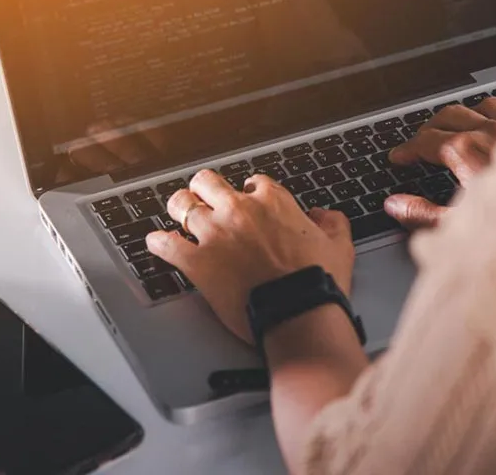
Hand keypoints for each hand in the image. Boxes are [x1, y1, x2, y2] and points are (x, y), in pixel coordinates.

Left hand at [145, 171, 354, 344]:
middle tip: (204, 198)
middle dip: (205, 189)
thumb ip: (332, 222)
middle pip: (208, 182)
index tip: (247, 203)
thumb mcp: (339, 245)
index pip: (252, 183)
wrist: (297, 312)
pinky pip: (166, 244)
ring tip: (178, 213)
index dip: (248, 193)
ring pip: (182, 205)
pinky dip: (158, 243)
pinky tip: (156, 242)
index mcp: (273, 201)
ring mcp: (215, 234)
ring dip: (179, 208)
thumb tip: (323, 215)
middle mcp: (239, 210)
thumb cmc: (316, 281)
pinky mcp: (196, 262)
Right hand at [385, 97, 495, 229]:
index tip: (400, 156)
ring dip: (471, 113)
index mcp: (467, 151)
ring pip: (488, 106)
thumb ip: (422, 214)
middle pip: (453, 115)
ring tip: (460, 125)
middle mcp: (493, 133)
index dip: (408, 148)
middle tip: (421, 142)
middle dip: (431, 126)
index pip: (427, 140)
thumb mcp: (458, 227)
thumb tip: (397, 206)